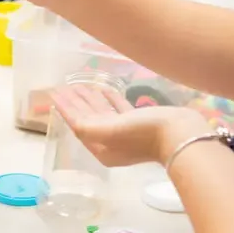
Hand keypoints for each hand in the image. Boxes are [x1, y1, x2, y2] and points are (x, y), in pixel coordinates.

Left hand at [51, 84, 213, 167]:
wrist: (178, 133)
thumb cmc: (142, 132)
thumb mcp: (110, 131)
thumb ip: (88, 127)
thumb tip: (72, 121)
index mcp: (102, 148)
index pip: (78, 126)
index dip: (66, 109)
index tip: (54, 93)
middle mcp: (112, 143)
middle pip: (88, 120)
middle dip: (76, 103)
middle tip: (64, 86)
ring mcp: (126, 134)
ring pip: (103, 114)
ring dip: (91, 100)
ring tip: (80, 84)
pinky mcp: (140, 124)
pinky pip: (119, 111)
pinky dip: (110, 100)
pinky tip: (106, 90)